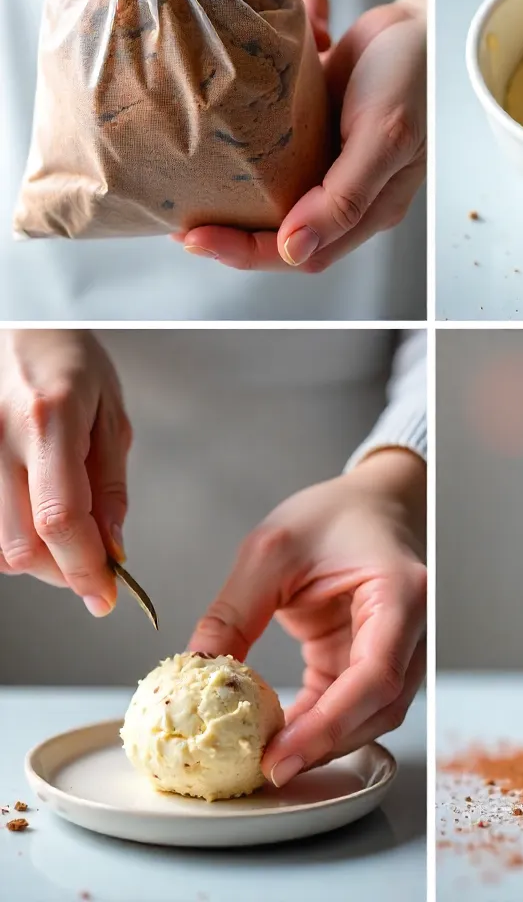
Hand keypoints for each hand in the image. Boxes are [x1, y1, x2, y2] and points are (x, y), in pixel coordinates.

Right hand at [0, 330, 130, 614]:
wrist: (18, 326)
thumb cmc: (66, 358)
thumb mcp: (109, 413)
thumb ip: (109, 484)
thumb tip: (112, 547)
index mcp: (48, 419)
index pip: (62, 519)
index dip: (85, 568)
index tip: (104, 595)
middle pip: (22, 545)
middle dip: (64, 571)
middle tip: (92, 568)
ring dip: (36, 558)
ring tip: (66, 534)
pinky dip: (10, 538)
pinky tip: (33, 518)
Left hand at [179, 0, 426, 272]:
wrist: (419, 24)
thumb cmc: (414, 77)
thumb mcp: (384, 138)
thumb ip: (344, 197)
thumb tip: (296, 250)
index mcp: (367, 210)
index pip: (301, 254)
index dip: (248, 254)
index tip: (199, 238)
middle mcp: (344, 197)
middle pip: (280, 239)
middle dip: (230, 239)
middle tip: (179, 224)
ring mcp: (326, 168)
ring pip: (273, 207)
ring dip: (233, 210)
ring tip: (187, 197)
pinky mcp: (311, 137)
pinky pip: (272, 165)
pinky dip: (241, 169)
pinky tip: (212, 158)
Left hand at [188, 448, 426, 785]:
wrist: (370, 501)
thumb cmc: (335, 513)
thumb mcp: (272, 549)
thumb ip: (235, 610)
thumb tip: (196, 667)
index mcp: (401, 594)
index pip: (374, 675)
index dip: (329, 725)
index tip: (280, 755)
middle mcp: (414, 629)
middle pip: (380, 708)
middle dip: (324, 745)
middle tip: (266, 770)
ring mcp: (400, 648)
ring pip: (371, 716)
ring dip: (323, 741)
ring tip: (266, 757)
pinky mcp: (374, 659)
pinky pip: (352, 704)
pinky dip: (319, 724)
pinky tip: (279, 734)